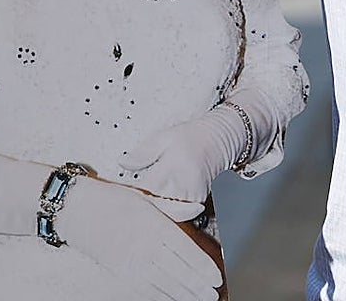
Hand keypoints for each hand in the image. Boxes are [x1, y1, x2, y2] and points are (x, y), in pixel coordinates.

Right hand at [56, 177, 221, 300]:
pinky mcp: (120, 271)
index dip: (203, 266)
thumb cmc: (111, 199)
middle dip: (198, 285)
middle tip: (213, 294)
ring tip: (200, 299)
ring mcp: (132, 261)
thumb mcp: (145, 196)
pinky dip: (162, 295)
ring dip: (184, 294)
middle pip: (178, 271)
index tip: (216, 276)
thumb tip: (198, 209)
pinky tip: (174, 298)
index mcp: (154, 224)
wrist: (76, 210)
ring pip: (164, 283)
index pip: (185, 250)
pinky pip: (145, 288)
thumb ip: (173, 206)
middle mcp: (145, 246)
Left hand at [120, 103, 248, 207]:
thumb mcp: (164, 137)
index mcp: (172, 169)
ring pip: (167, 210)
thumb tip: (123, 164)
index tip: (124, 189)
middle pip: (156, 205)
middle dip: (144, 202)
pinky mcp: (200, 200)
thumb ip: (144, 153)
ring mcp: (193, 196)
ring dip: (157, 206)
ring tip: (150, 196)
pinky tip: (164, 198)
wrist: (222, 136)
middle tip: (135, 196)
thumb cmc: (192, 135)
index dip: (133, 191)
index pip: (146, 190)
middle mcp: (184, 186)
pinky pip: (179, 210)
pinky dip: (170, 206)